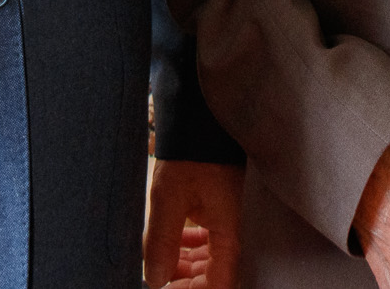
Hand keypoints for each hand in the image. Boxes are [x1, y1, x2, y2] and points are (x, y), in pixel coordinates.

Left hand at [146, 157, 242, 288]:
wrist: (204, 116)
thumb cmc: (192, 152)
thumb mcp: (168, 197)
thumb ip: (161, 241)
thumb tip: (154, 279)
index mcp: (230, 233)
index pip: (220, 284)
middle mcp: (235, 231)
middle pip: (216, 275)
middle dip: (188, 282)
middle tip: (160, 279)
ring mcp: (229, 220)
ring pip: (212, 260)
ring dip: (187, 267)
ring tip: (161, 265)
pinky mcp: (222, 209)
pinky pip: (210, 242)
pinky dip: (190, 249)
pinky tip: (173, 245)